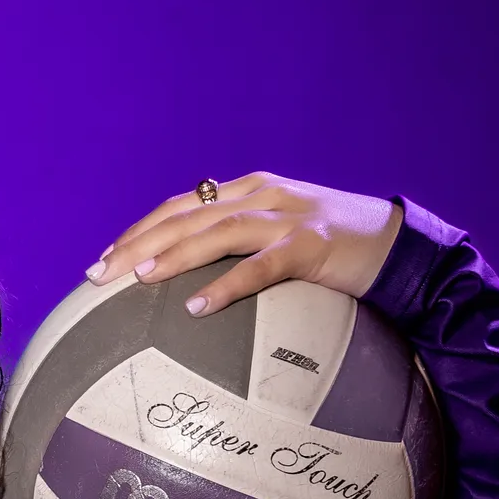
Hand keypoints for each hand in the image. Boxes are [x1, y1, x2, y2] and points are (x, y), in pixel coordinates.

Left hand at [84, 172, 404, 315]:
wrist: (402, 245)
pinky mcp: (311, 247)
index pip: (180, 206)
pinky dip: (226, 286)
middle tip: (97, 274)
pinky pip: (260, 268)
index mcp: (248, 190)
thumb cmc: (334, 248)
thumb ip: (240, 242)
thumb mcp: (280, 232)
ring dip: (170, 256)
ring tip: (136, 280)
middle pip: (185, 216)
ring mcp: (286, 218)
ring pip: (214, 233)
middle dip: (137, 244)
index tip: (104, 257)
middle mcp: (261, 196)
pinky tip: (197, 307)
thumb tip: (192, 277)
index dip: (139, 230)